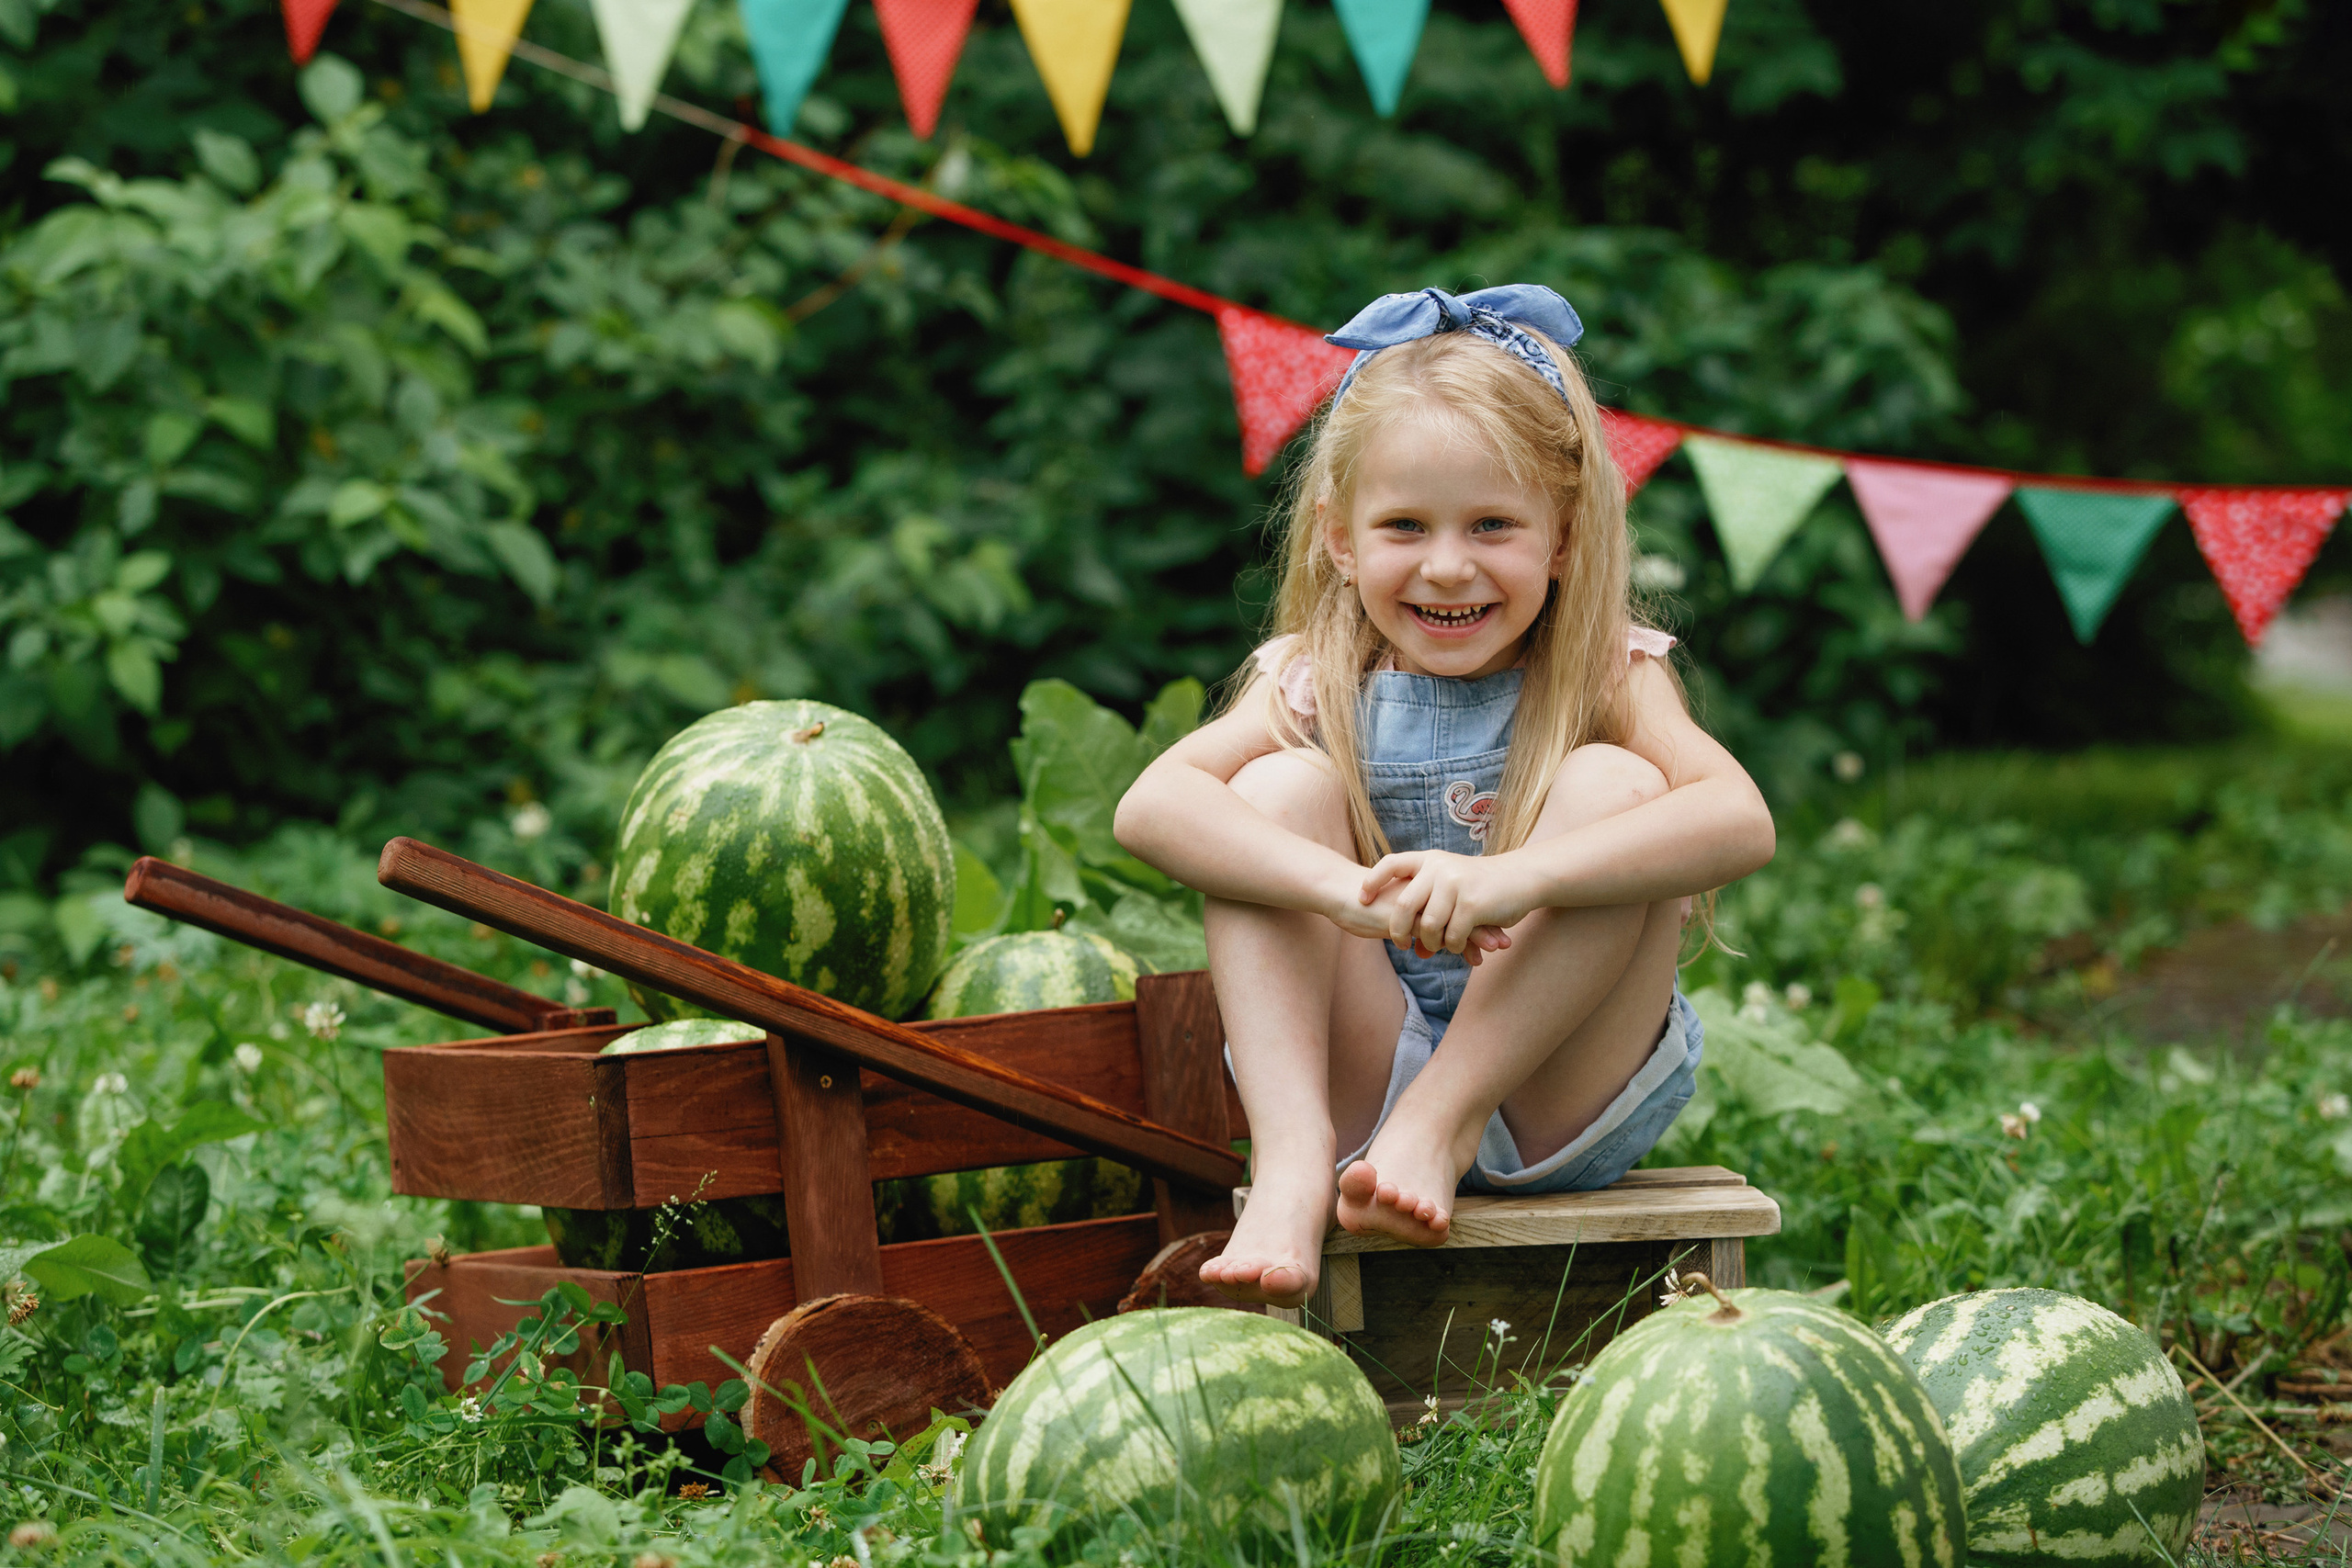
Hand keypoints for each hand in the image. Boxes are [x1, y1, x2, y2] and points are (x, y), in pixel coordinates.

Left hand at [1354, 850, 1534, 958]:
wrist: (1521, 879)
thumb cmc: (1484, 888)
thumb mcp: (1453, 891)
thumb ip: (1431, 914)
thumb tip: (1415, 949)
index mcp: (1430, 859)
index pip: (1391, 863)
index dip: (1373, 881)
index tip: (1361, 898)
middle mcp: (1439, 868)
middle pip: (1404, 905)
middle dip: (1398, 930)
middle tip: (1401, 945)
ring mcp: (1456, 884)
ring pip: (1429, 926)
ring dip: (1432, 943)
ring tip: (1438, 947)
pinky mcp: (1473, 904)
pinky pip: (1452, 935)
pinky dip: (1453, 946)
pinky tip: (1460, 946)